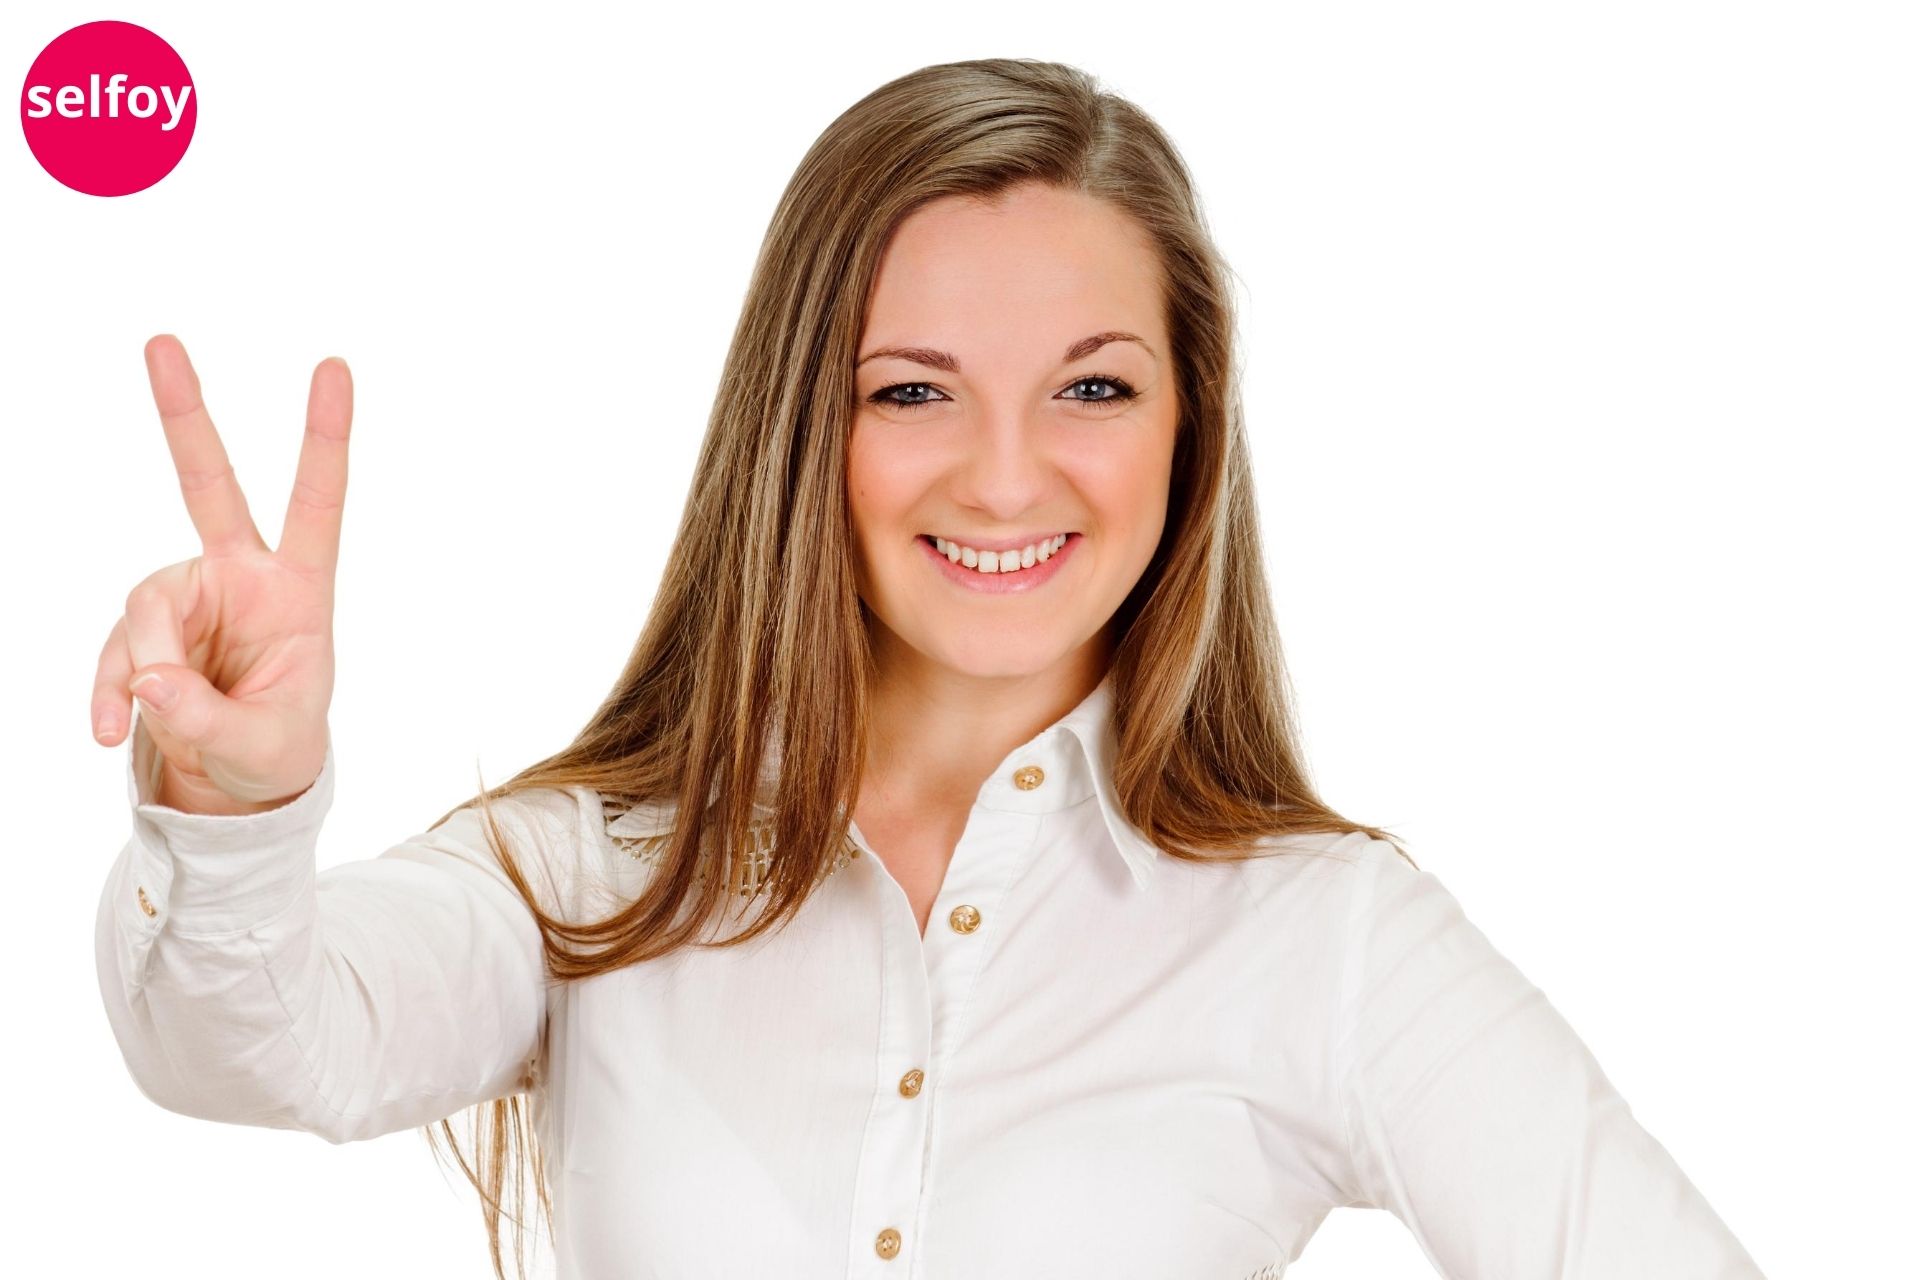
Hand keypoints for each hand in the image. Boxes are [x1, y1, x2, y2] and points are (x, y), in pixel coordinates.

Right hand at [91, 335, 352, 815]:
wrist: (238, 783)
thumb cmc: (273, 750)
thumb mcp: (261, 746)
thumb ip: (208, 719)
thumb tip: (149, 682)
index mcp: (300, 589)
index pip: (317, 502)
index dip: (326, 437)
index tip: (333, 366)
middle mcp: (241, 576)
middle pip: (209, 486)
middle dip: (184, 415)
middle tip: (161, 342)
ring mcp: (190, 596)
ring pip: (146, 605)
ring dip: (140, 664)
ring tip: (149, 717)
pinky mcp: (147, 628)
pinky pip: (118, 650)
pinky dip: (111, 689)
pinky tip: (110, 730)